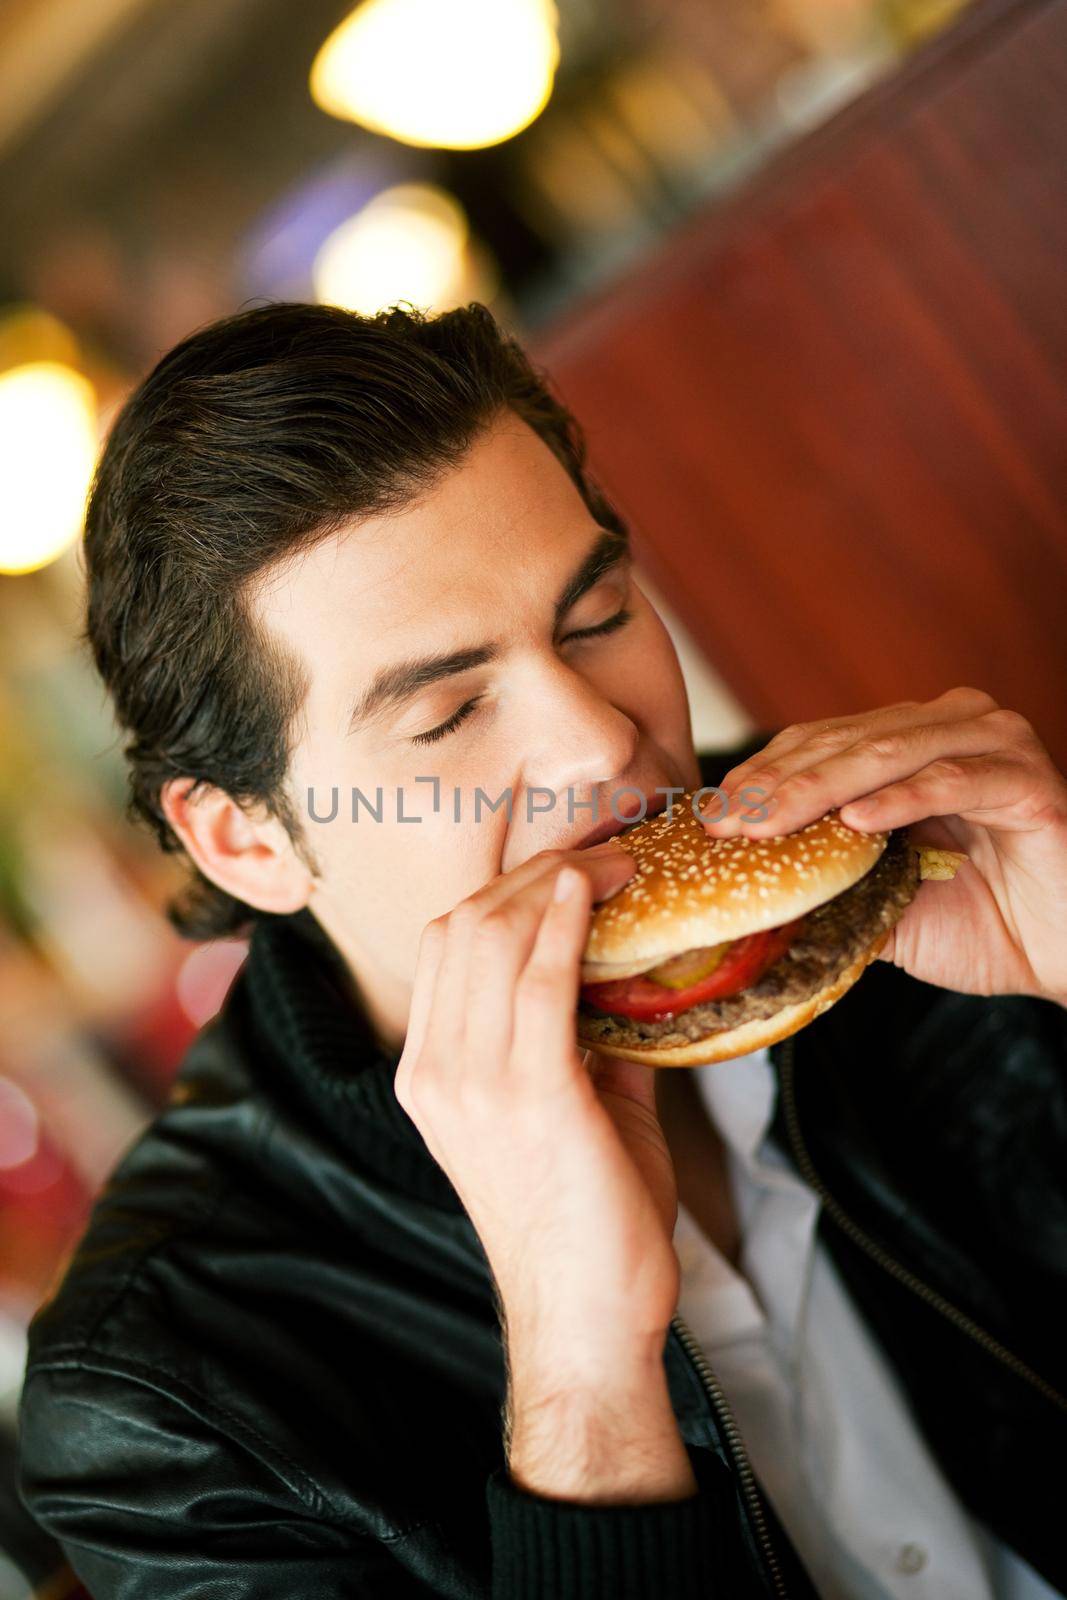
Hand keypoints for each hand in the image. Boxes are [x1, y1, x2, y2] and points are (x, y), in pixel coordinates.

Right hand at [394, 842, 694, 1499]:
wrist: (587, 1321)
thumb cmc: (584, 1224)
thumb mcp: (568, 1113)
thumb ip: (587, 1040)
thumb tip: (632, 976)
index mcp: (431, 1075)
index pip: (447, 946)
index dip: (506, 890)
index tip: (572, 867)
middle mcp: (436, 1073)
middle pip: (464, 926)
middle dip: (535, 872)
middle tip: (607, 852)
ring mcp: (472, 1085)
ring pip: (495, 938)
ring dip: (560, 885)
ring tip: (617, 862)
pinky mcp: (529, 1099)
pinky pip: (539, 983)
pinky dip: (566, 925)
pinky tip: (596, 893)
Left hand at [700, 687, 1066, 1006]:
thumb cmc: (984, 922)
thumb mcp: (882, 901)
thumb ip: (825, 881)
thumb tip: (738, 894)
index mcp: (911, 742)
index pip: (818, 743)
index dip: (761, 775)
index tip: (707, 814)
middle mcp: (952, 726)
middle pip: (844, 742)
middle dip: (775, 784)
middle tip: (724, 822)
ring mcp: (994, 745)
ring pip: (889, 753)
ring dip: (820, 788)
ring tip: (766, 822)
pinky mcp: (1027, 782)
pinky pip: (952, 781)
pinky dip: (901, 801)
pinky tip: (855, 822)